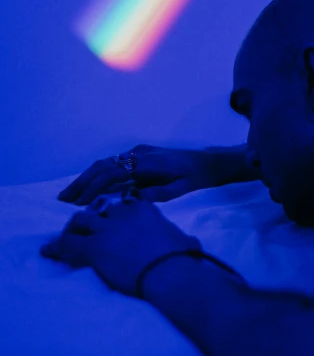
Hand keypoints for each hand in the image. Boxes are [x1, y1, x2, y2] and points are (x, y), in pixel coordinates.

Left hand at [41, 192, 199, 295]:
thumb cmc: (182, 259)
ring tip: (66, 236)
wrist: (170, 272)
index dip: (117, 214)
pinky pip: (67, 244)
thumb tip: (190, 243)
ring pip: (80, 220)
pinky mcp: (93, 247)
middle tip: (84, 226)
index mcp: (144, 209)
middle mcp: (123, 214)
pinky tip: (48, 250)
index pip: (124, 204)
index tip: (114, 221)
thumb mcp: (185, 240)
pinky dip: (56, 247)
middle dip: (92, 217)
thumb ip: (180, 237)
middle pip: (100, 209)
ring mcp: (106, 229)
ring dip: (73, 228)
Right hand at [58, 145, 219, 205]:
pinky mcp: (140, 156)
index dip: (93, 186)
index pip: (112, 172)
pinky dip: (98, 176)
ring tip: (70, 195)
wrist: (209, 162)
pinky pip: (114, 165)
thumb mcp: (181, 189)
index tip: (79, 202)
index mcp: (147, 162)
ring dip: (87, 178)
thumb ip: (159, 194)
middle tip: (63, 199)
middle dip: (81, 182)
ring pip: (106, 164)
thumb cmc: (196, 177)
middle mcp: (139, 154)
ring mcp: (138, 153)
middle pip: (103, 165)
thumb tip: (134, 200)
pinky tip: (89, 189)